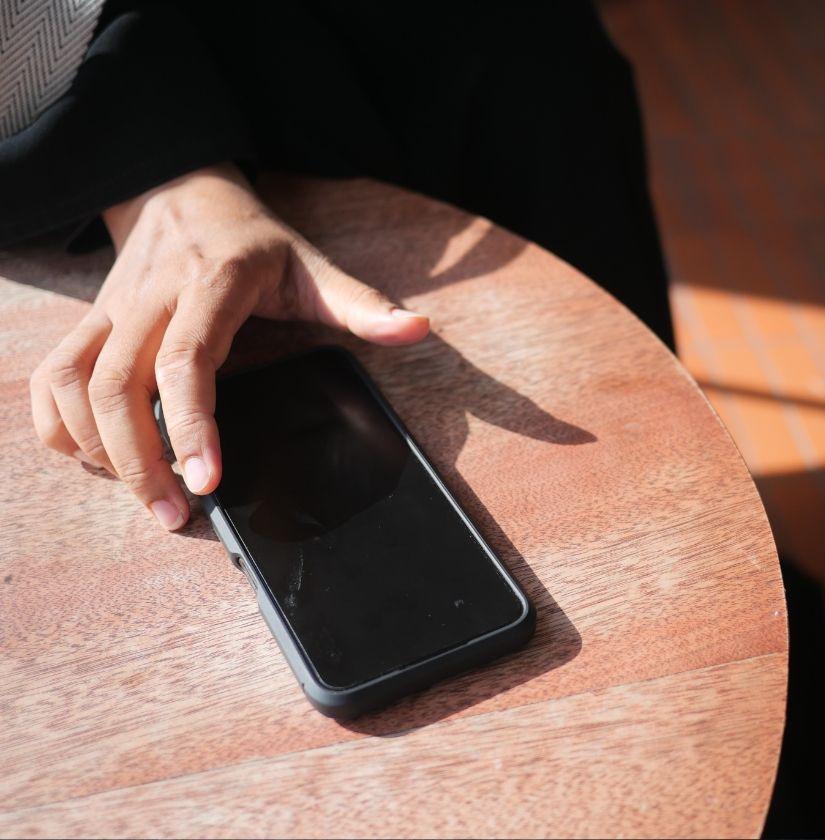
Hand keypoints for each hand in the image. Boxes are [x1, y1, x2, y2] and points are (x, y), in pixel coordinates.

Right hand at [29, 164, 428, 529]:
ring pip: (74, 385)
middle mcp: (149, 299)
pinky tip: (95, 460)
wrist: (180, 192)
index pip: (186, 359)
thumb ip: (361, 303)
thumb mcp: (311, 264)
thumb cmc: (250, 240)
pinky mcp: (88, 326)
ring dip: (99, 451)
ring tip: (146, 498)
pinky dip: (61, 426)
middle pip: (119, 385)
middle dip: (140, 460)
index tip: (208, 480)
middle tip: (176, 512)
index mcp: (209, 284)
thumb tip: (416, 329)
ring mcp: (110, 312)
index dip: (191, 423)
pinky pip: (53, 379)